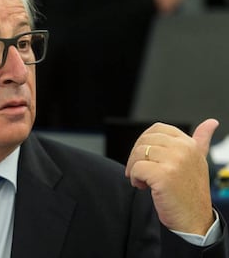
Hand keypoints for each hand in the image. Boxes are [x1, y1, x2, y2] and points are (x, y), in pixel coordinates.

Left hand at [125, 119, 218, 234]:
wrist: (194, 220)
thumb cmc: (191, 191)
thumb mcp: (197, 161)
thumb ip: (201, 140)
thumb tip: (211, 122)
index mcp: (189, 143)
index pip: (156, 128)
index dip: (145, 142)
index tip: (146, 158)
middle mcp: (183, 149)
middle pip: (144, 140)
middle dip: (136, 156)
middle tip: (139, 172)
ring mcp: (174, 161)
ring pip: (138, 153)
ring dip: (133, 168)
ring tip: (142, 180)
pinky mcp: (163, 175)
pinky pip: (137, 168)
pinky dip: (134, 178)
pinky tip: (143, 187)